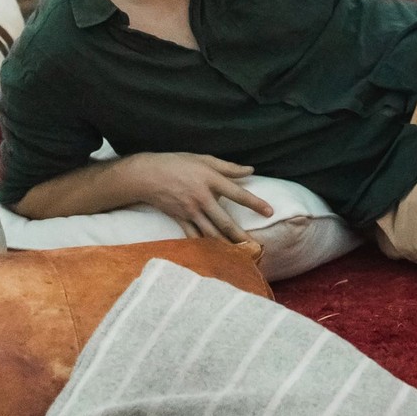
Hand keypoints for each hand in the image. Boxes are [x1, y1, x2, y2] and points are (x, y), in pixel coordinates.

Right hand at [126, 152, 276, 242]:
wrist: (146, 175)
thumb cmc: (177, 163)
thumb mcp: (203, 159)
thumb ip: (228, 167)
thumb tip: (250, 170)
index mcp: (210, 180)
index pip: (238, 193)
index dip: (254, 203)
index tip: (269, 211)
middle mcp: (202, 198)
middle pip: (225, 221)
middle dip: (241, 236)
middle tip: (257, 246)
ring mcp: (190, 212)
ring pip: (211, 233)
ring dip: (226, 245)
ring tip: (240, 255)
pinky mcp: (180, 220)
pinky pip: (194, 237)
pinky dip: (205, 247)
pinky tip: (215, 255)